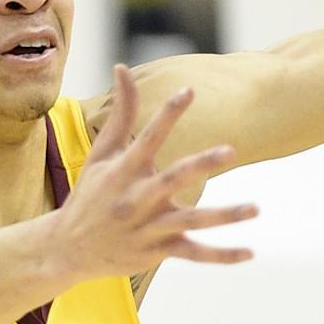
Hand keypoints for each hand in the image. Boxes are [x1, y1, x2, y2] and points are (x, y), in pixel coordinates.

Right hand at [56, 65, 257, 278]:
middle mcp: (137, 199)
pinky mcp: (157, 252)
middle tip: (231, 150)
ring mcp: (148, 228)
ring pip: (191, 222)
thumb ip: (121, 113)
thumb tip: (122, 66)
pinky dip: (221, 256)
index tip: (189, 91)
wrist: (68, 249)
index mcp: (124, 171)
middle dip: (200, 165)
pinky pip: (194, 254)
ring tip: (256, 208)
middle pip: (172, 180)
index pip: (147, 137)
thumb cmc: (91, 194)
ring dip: (223, 215)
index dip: (167, 114)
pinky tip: (250, 253)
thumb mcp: (102, 153)